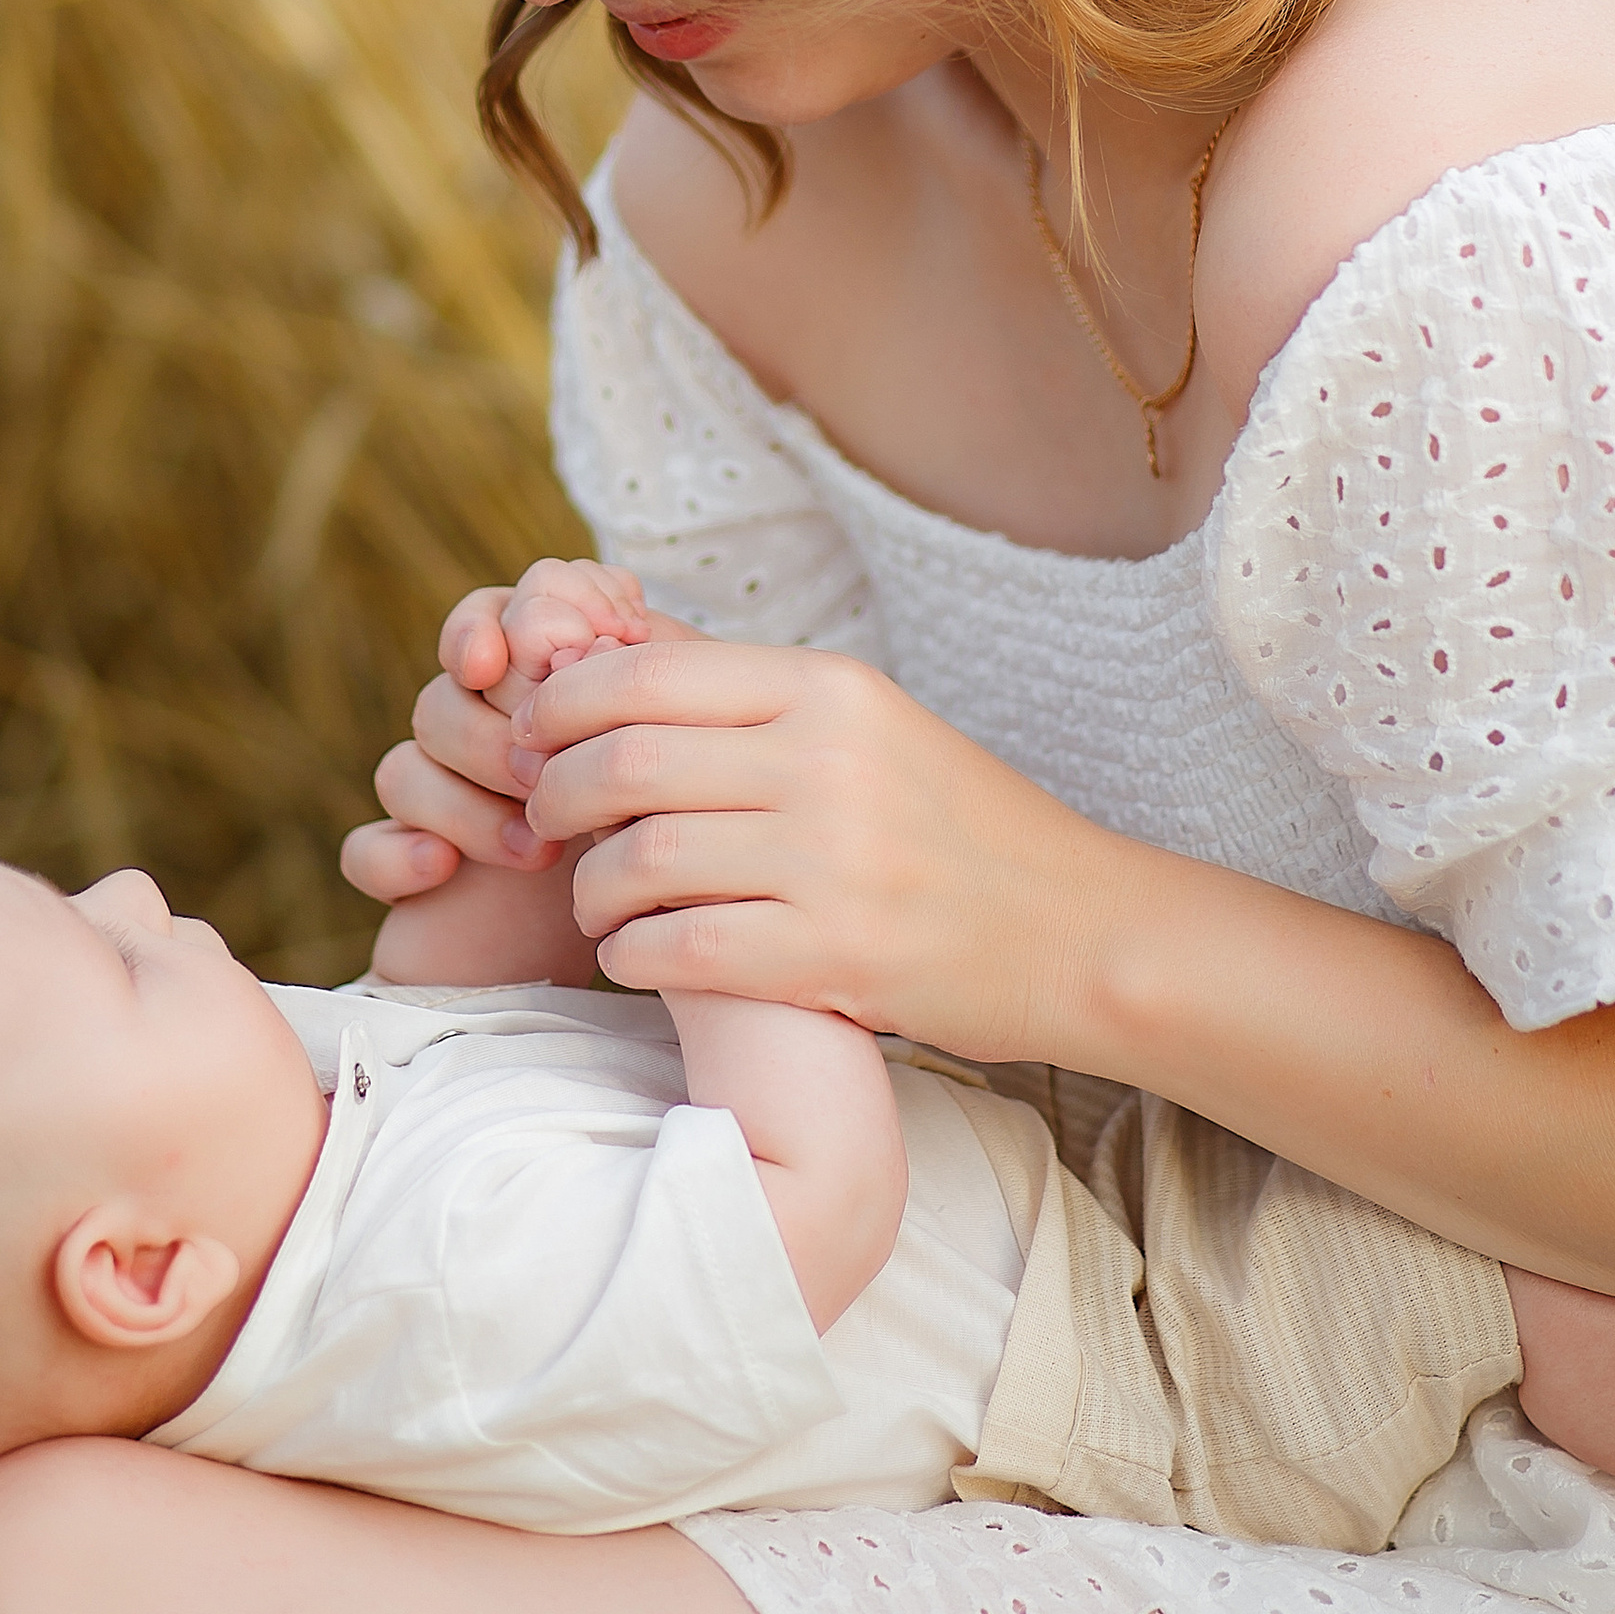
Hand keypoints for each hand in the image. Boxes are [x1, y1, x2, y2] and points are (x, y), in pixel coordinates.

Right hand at [338, 560, 655, 915]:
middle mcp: (482, 732)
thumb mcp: (674, 745)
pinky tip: (441, 867)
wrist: (648, 955)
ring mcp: (439, 804)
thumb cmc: (671, 831)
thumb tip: (569, 637)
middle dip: (497, 733)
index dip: (503, 626)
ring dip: (466, 805)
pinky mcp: (410, 875)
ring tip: (539, 852)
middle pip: (445, 696)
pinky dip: (394, 853)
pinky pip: (366, 850)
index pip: (490, 616)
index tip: (557, 650)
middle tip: (550, 776)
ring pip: (404, 769)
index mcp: (540, 684)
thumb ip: (632, 676)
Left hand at [507, 633, 1123, 1062]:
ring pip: (642, 859)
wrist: (1077, 932)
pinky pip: (681, 948)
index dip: (563, 705)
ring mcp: (832, 862)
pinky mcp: (833, 957)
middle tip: (544, 820)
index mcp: (830, 688)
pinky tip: (634, 953)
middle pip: (624, 762)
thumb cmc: (954, 827)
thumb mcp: (865, 726)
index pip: (645, 673)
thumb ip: (746, 699)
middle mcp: (827, 761)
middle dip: (556, 793)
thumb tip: (604, 656)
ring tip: (595, 898)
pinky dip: (631, 953)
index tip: (537, 738)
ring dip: (590, 885)